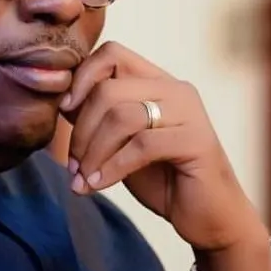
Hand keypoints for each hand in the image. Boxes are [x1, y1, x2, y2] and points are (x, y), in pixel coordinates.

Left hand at [60, 42, 270, 270]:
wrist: (208, 217)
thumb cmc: (162, 177)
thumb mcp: (121, 142)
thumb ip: (98, 117)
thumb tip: (62, 101)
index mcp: (157, 81)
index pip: (111, 53)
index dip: (81, 78)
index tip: (64, 111)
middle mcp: (176, 89)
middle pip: (109, 88)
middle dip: (82, 128)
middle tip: (73, 163)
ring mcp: (189, 113)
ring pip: (121, 116)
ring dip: (93, 151)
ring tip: (83, 178)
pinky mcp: (197, 141)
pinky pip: (141, 146)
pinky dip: (112, 168)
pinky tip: (98, 185)